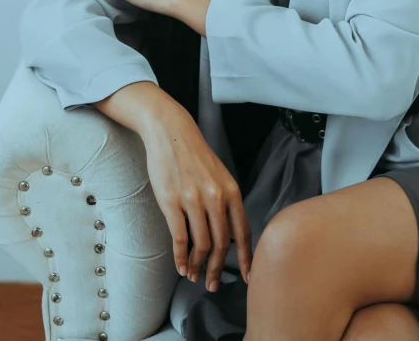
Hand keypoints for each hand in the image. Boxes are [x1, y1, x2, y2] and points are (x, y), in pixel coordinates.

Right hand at [140, 101, 252, 290]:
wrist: (171, 133)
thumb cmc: (195, 155)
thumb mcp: (219, 176)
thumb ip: (226, 202)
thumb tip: (229, 234)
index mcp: (231, 191)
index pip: (243, 232)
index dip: (246, 258)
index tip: (248, 278)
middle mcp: (216, 197)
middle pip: (222, 244)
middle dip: (218, 269)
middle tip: (213, 285)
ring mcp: (193, 200)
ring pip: (201, 244)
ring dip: (198, 266)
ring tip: (194, 276)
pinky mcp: (172, 202)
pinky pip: (179, 238)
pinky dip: (181, 257)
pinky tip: (181, 266)